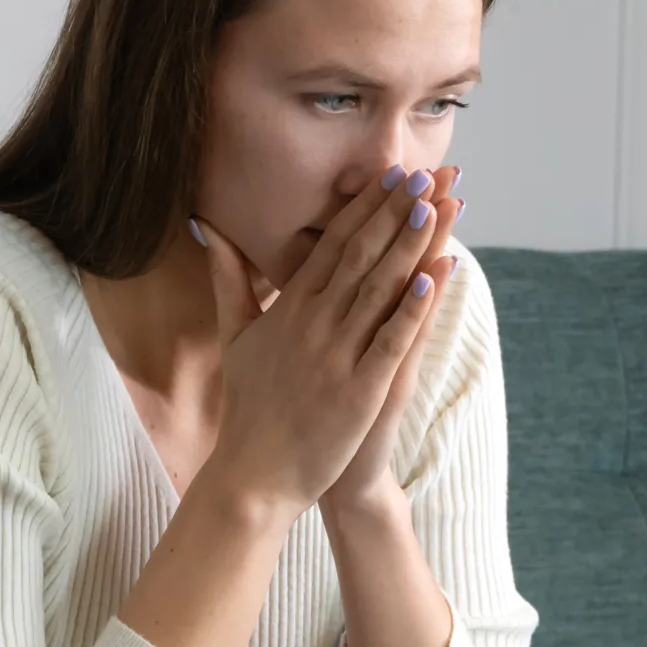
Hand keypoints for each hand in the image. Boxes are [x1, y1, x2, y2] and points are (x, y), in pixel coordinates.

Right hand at [193, 167, 454, 520]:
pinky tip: (437, 275)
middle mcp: (312, 325)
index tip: (392, 174)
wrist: (254, 474)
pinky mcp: (358, 391)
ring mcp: (336, 356)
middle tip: (427, 171)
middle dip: (395, 212)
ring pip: (379, 289)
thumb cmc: (248, 406)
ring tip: (437, 205)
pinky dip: (414, 307)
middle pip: (360, 256)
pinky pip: (391, 340)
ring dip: (410, 245)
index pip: (332, 245)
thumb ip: (228, 280)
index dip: (365, 207)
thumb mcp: (234, 336)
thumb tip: (209, 229)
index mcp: (289, 309)